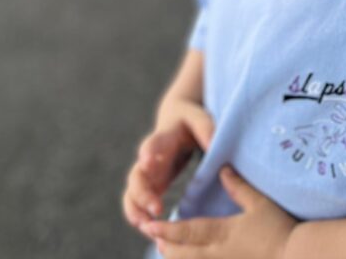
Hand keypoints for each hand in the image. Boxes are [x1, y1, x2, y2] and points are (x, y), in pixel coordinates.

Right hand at [122, 100, 214, 231]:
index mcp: (163, 137)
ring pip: (132, 192)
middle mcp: (149, 157)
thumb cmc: (190, 119)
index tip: (147, 162)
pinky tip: (145, 227)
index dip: (149, 152)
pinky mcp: (150, 183)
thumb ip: (205, 128)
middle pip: (137, 175)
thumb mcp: (199, 118)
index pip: (153, 144)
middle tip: (156, 208)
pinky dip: (137, 214)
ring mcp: (147, 172)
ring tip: (146, 225)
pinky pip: (136, 201)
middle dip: (143, 193)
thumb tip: (213, 145)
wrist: (176, 118)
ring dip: (137, 208)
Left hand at [141, 166, 296, 258]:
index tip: (150, 225)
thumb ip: (239, 187)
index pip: (188, 231)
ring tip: (167, 250)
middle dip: (166, 245)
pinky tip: (192, 258)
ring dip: (177, 257)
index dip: (167, 228)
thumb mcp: (260, 204)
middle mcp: (218, 254)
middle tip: (155, 237)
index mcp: (222, 233)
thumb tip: (223, 169)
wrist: (296, 255)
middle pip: (183, 253)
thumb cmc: (279, 229)